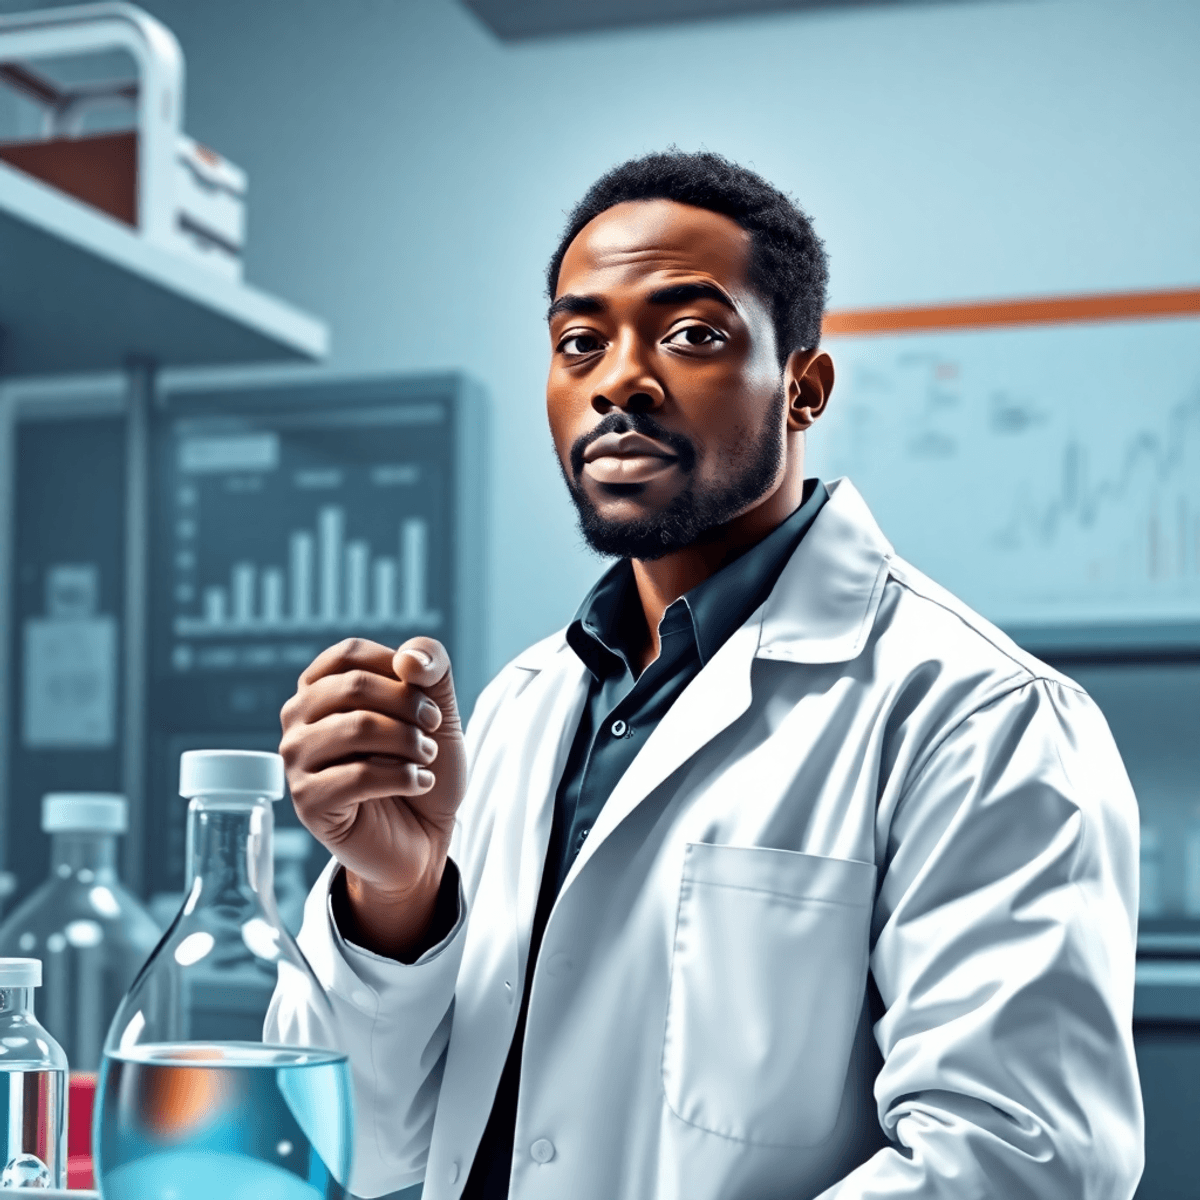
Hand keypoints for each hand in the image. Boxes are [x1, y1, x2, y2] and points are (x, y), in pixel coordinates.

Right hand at [279, 636, 466, 954]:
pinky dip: (404, 777)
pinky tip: (419, 783)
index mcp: (319, 688)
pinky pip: (358, 776)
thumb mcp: (439, 707)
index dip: (398, 668)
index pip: (349, 654)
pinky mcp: (307, 801)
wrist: (423, 833)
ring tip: (427, 758)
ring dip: (409, 742)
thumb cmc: (422, 764)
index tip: (429, 698)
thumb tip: (408, 658)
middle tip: (435, 729)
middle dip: (409, 704)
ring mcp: (296, 760)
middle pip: (354, 686)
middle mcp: (297, 719)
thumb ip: (432, 666)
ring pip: (357, 728)